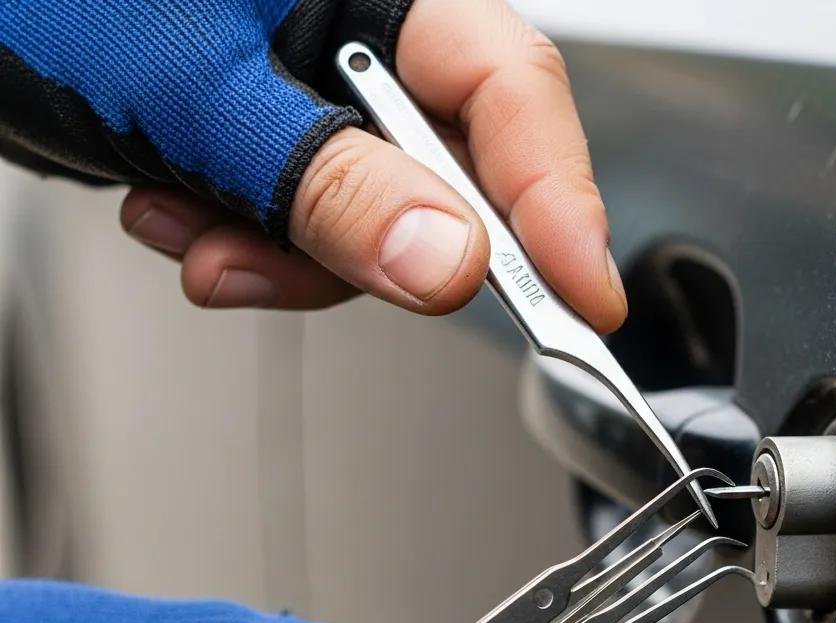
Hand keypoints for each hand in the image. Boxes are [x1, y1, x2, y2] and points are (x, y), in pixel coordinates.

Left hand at [120, 0, 626, 330]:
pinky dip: (238, 247)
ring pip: (363, 220)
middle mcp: (354, 39)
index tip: (587, 295)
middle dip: (374, 244)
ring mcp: (312, 97)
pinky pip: (296, 227)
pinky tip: (174, 215)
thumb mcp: (196, 89)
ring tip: (189, 229)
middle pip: (443, 171)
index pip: (510, 90)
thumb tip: (450, 260)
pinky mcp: (268, 144)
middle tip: (304, 266)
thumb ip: (331, 181)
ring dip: (277, 255)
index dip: (558, 200)